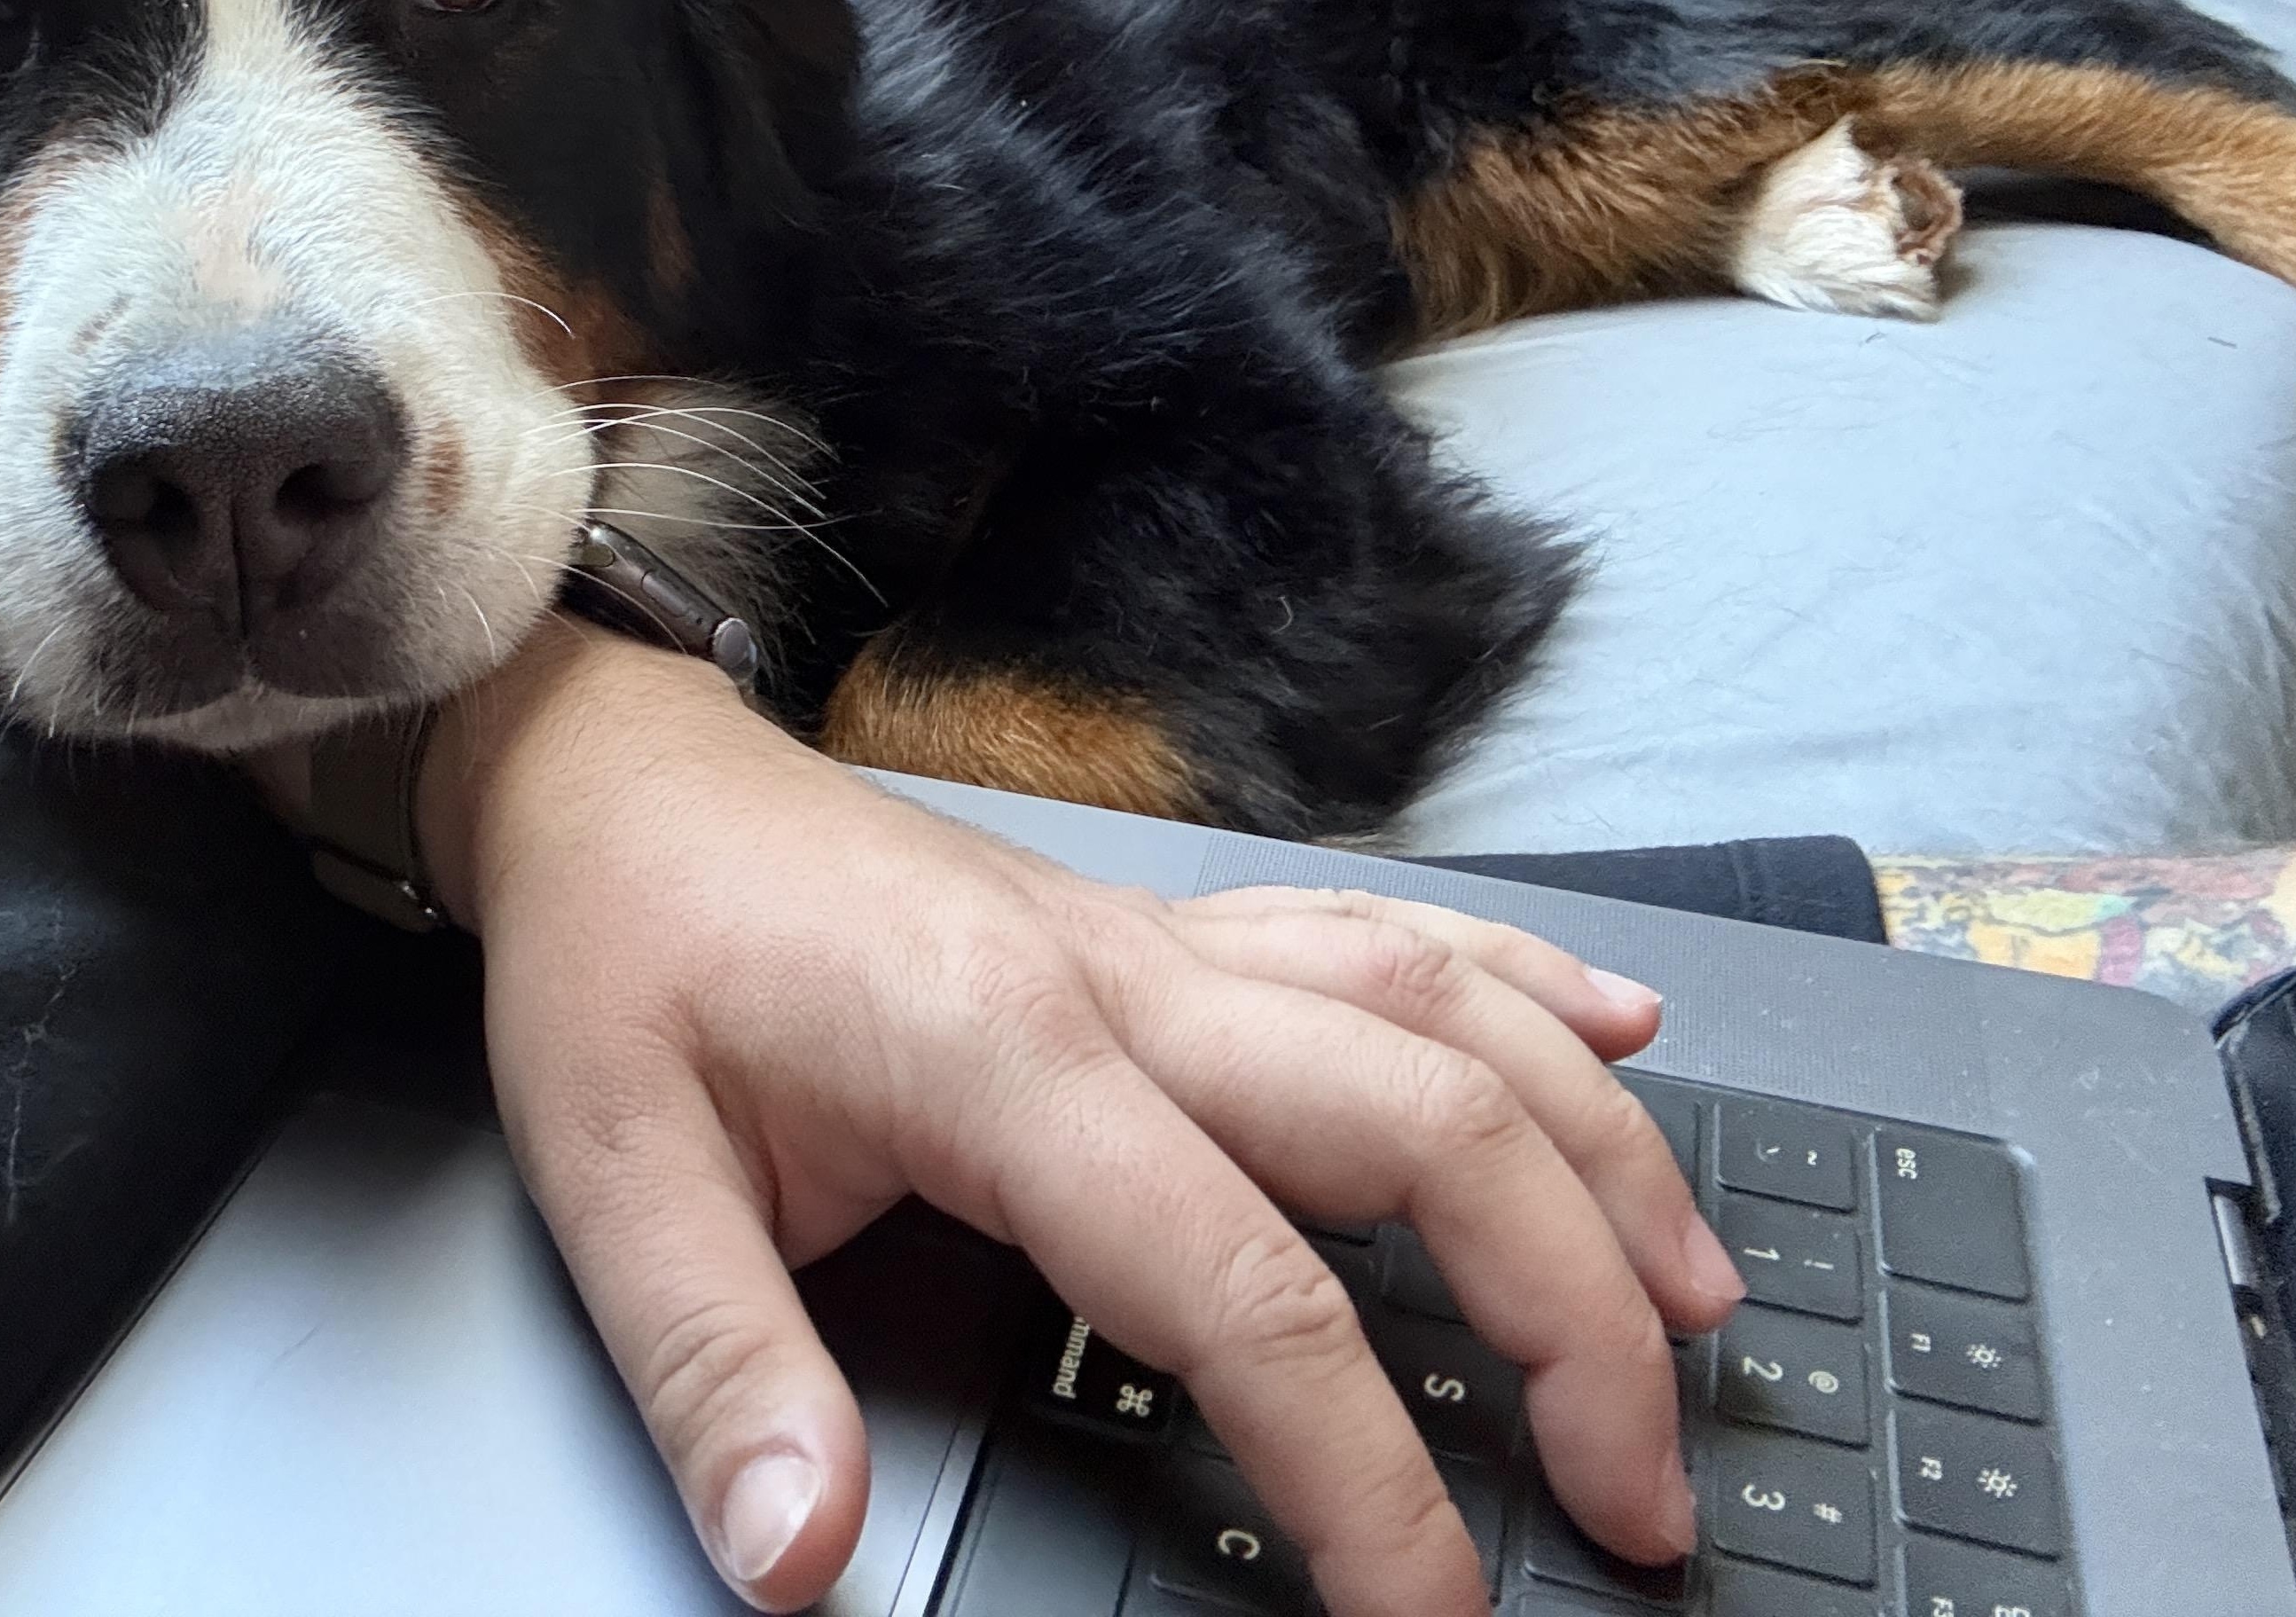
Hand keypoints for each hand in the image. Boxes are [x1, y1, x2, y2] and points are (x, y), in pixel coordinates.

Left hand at [415, 621, 1740, 1615]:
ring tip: (1700, 1296)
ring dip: (1593, 1149)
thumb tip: (803, 1561)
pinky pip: (1383, 929)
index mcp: (1004, 1057)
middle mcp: (1125, 980)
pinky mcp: (1161, 926)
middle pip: (1426, 1124)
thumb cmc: (626, 955)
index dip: (1365, 1483)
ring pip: (1444, 1014)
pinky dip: (1522, 980)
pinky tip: (1615, 1027)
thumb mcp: (615, 1173)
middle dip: (1571, 1314)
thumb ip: (718, 1374)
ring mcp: (1161, 939)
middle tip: (1641, 1491)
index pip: (1246, 1294)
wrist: (623, 777)